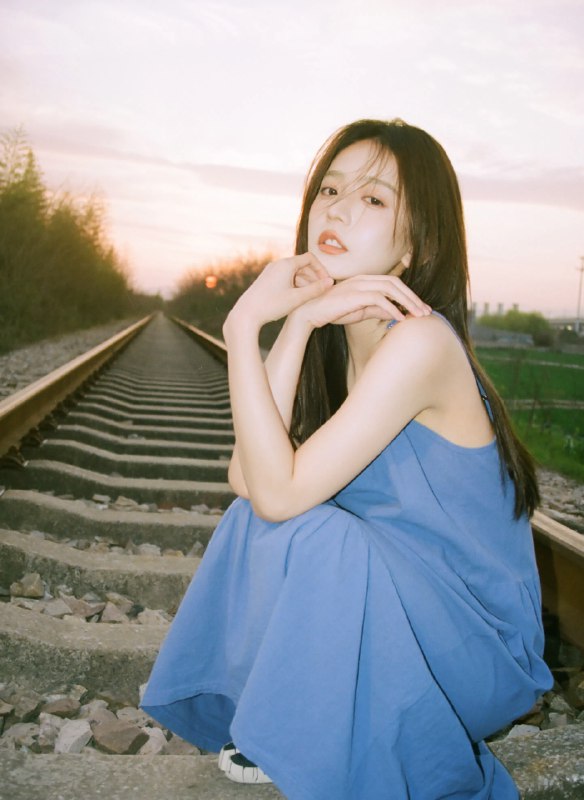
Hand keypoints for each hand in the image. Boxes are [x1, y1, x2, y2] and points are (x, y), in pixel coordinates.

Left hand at [225, 253, 332, 331]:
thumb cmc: (271, 305)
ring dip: (305, 281)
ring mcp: (271, 271)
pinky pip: (285, 277)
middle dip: (314, 276)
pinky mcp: (266, 279)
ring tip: (311, 296)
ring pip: (293, 272)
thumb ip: (315, 289)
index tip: (327, 282)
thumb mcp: (297, 299)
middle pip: (302, 265)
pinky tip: (297, 298)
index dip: (321, 269)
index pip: (310, 259)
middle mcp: (277, 264)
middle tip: (322, 290)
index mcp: (286, 264)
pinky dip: (294, 284)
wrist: (246, 313)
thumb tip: (331, 282)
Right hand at [291, 274, 430, 328]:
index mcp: (364, 280)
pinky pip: (379, 299)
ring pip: (391, 289)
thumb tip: (394, 313)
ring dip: (407, 302)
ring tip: (418, 316)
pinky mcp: (355, 294)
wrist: (309, 312)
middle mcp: (364, 278)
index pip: (392, 283)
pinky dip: (392, 308)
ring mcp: (359, 284)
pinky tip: (400, 319)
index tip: (419, 308)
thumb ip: (376, 310)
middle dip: (413, 298)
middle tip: (426, 312)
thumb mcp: (359, 312)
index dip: (409, 294)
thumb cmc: (331, 312)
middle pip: (396, 283)